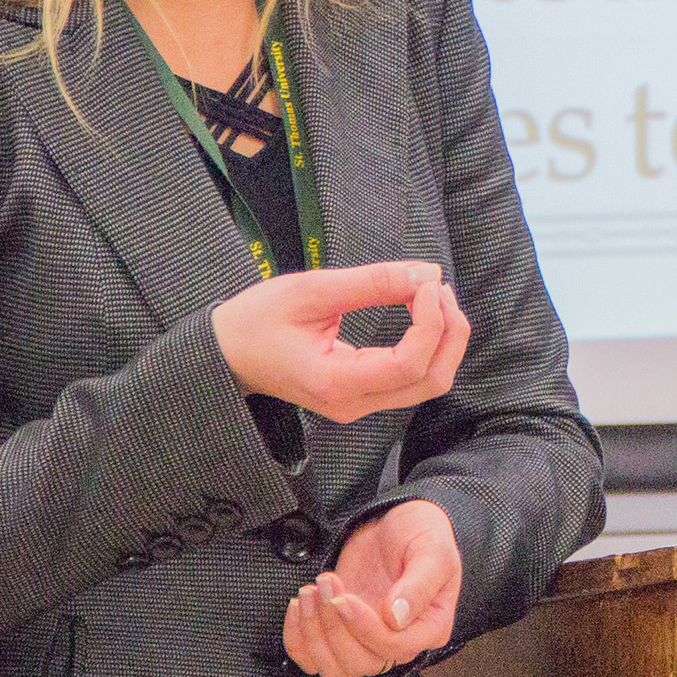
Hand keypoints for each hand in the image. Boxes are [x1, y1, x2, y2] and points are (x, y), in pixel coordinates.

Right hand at [210, 261, 470, 423]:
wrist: (226, 354)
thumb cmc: (257, 320)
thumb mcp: (311, 290)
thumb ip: (371, 283)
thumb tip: (426, 273)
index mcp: (336, 382)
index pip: (409, 364)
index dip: (431, 322)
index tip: (425, 281)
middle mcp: (353, 403)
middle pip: (432, 381)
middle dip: (450, 332)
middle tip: (437, 285)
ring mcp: (359, 404)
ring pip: (428, 383)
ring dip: (444, 339)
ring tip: (433, 293)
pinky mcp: (361, 394)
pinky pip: (411, 378)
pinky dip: (428, 345)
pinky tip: (422, 311)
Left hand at [282, 499, 461, 676]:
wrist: (394, 519)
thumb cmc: (419, 532)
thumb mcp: (430, 550)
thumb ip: (419, 585)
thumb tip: (397, 618)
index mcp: (430, 628)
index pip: (393, 648)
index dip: (365, 629)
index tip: (345, 598)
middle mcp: (400, 642)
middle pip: (361, 663)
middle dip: (335, 627)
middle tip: (327, 583)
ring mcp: (368, 640)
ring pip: (335, 668)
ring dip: (314, 634)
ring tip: (310, 591)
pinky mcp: (342, 632)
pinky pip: (313, 658)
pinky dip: (298, 639)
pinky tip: (299, 605)